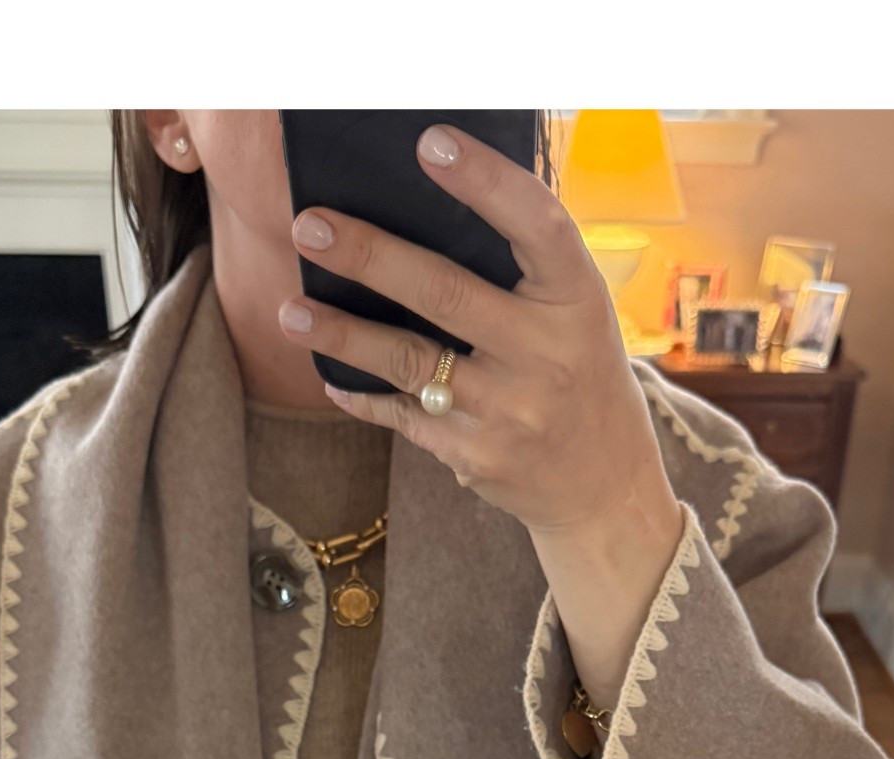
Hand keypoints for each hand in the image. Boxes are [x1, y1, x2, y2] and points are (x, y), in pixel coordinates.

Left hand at [276, 121, 678, 545]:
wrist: (602, 480)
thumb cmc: (576, 370)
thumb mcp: (574, 313)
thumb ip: (521, 270)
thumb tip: (423, 209)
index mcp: (577, 299)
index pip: (536, 225)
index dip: (486, 182)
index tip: (429, 144)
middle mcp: (545, 354)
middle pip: (445, 293)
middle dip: (370, 257)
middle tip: (308, 227)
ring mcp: (508, 410)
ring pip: (408, 363)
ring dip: (342, 334)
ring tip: (291, 311)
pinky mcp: (475, 456)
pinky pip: (403, 417)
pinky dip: (363, 395)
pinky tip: (330, 377)